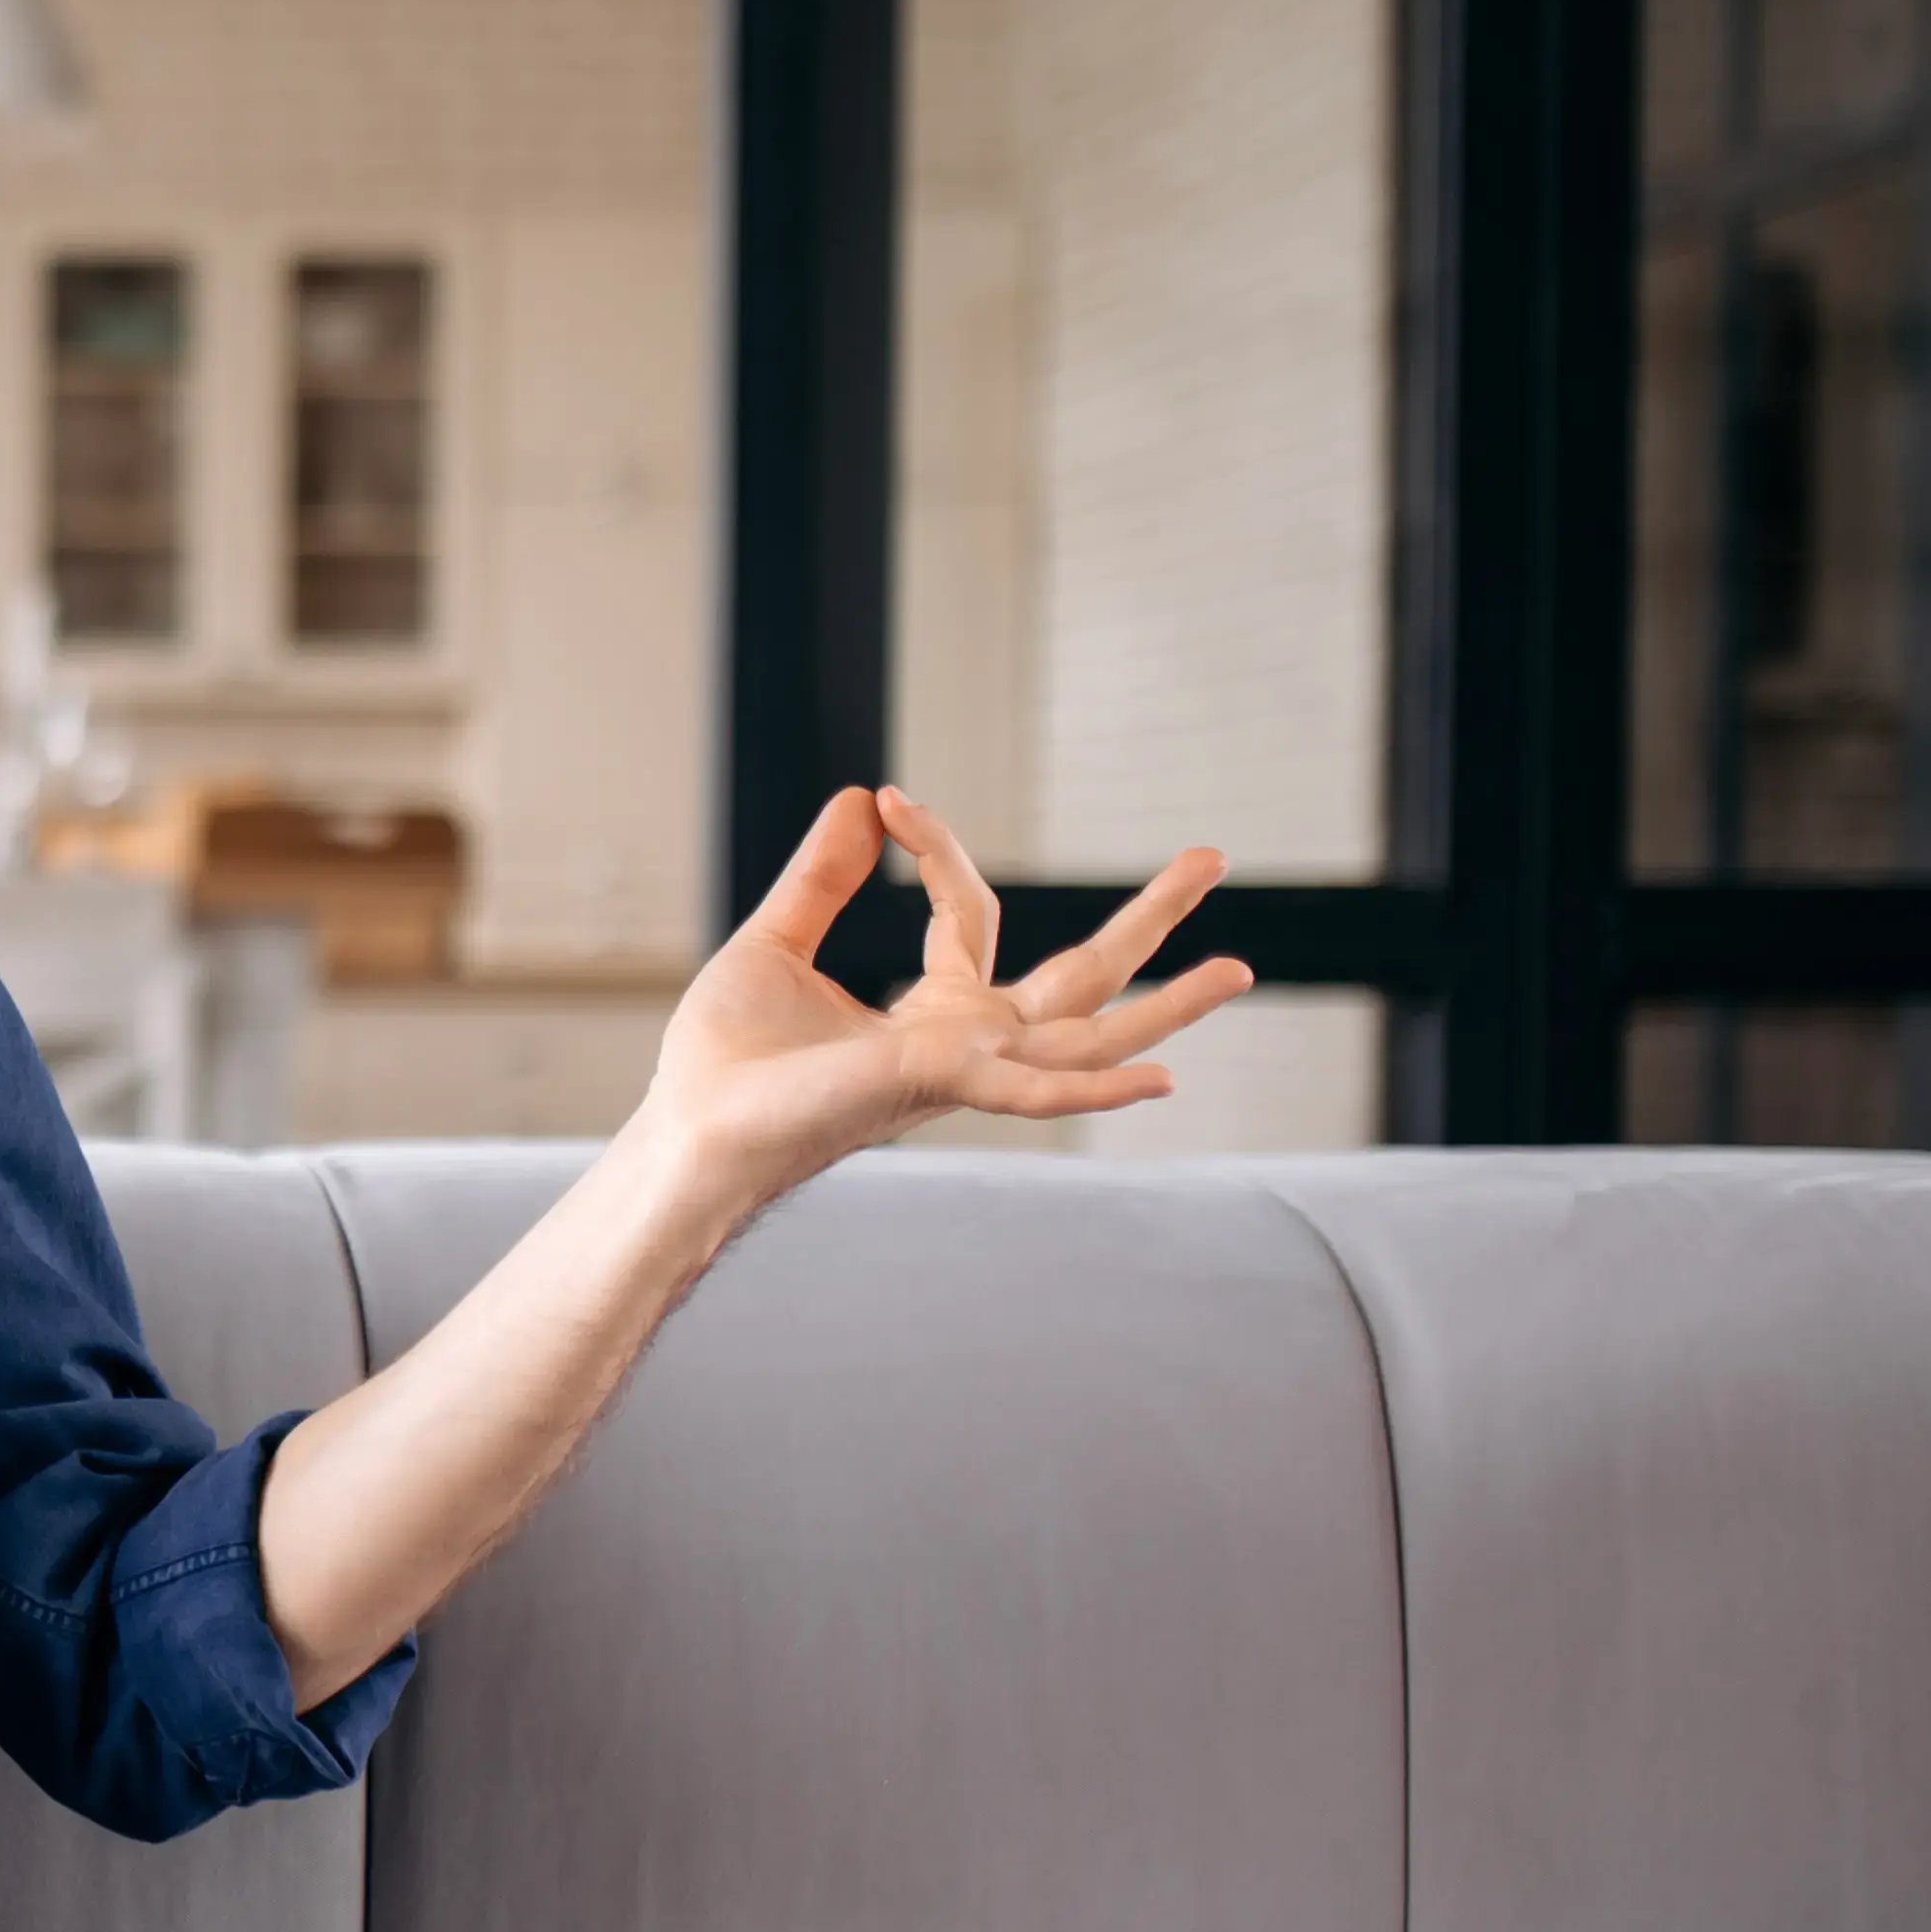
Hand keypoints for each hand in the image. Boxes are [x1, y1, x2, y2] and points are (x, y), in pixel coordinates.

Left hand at [634, 783, 1252, 1205]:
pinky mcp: (939, 1087)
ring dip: (1166, 1008)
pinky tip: (1162, 1082)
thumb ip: (822, 881)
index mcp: (934, 1015)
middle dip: (1149, 920)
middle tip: (1212, 857)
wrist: (691, 1131)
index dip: (938, 848)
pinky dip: (1095, 1091)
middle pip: (1082, 978)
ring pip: (1088, 1036)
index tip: (889, 800)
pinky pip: (1034, 1094)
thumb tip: (862, 800)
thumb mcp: (775, 947)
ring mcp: (964, 1070)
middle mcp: (967, 1045)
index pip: (971, 915)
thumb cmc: (728, 1064)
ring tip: (1240, 969)